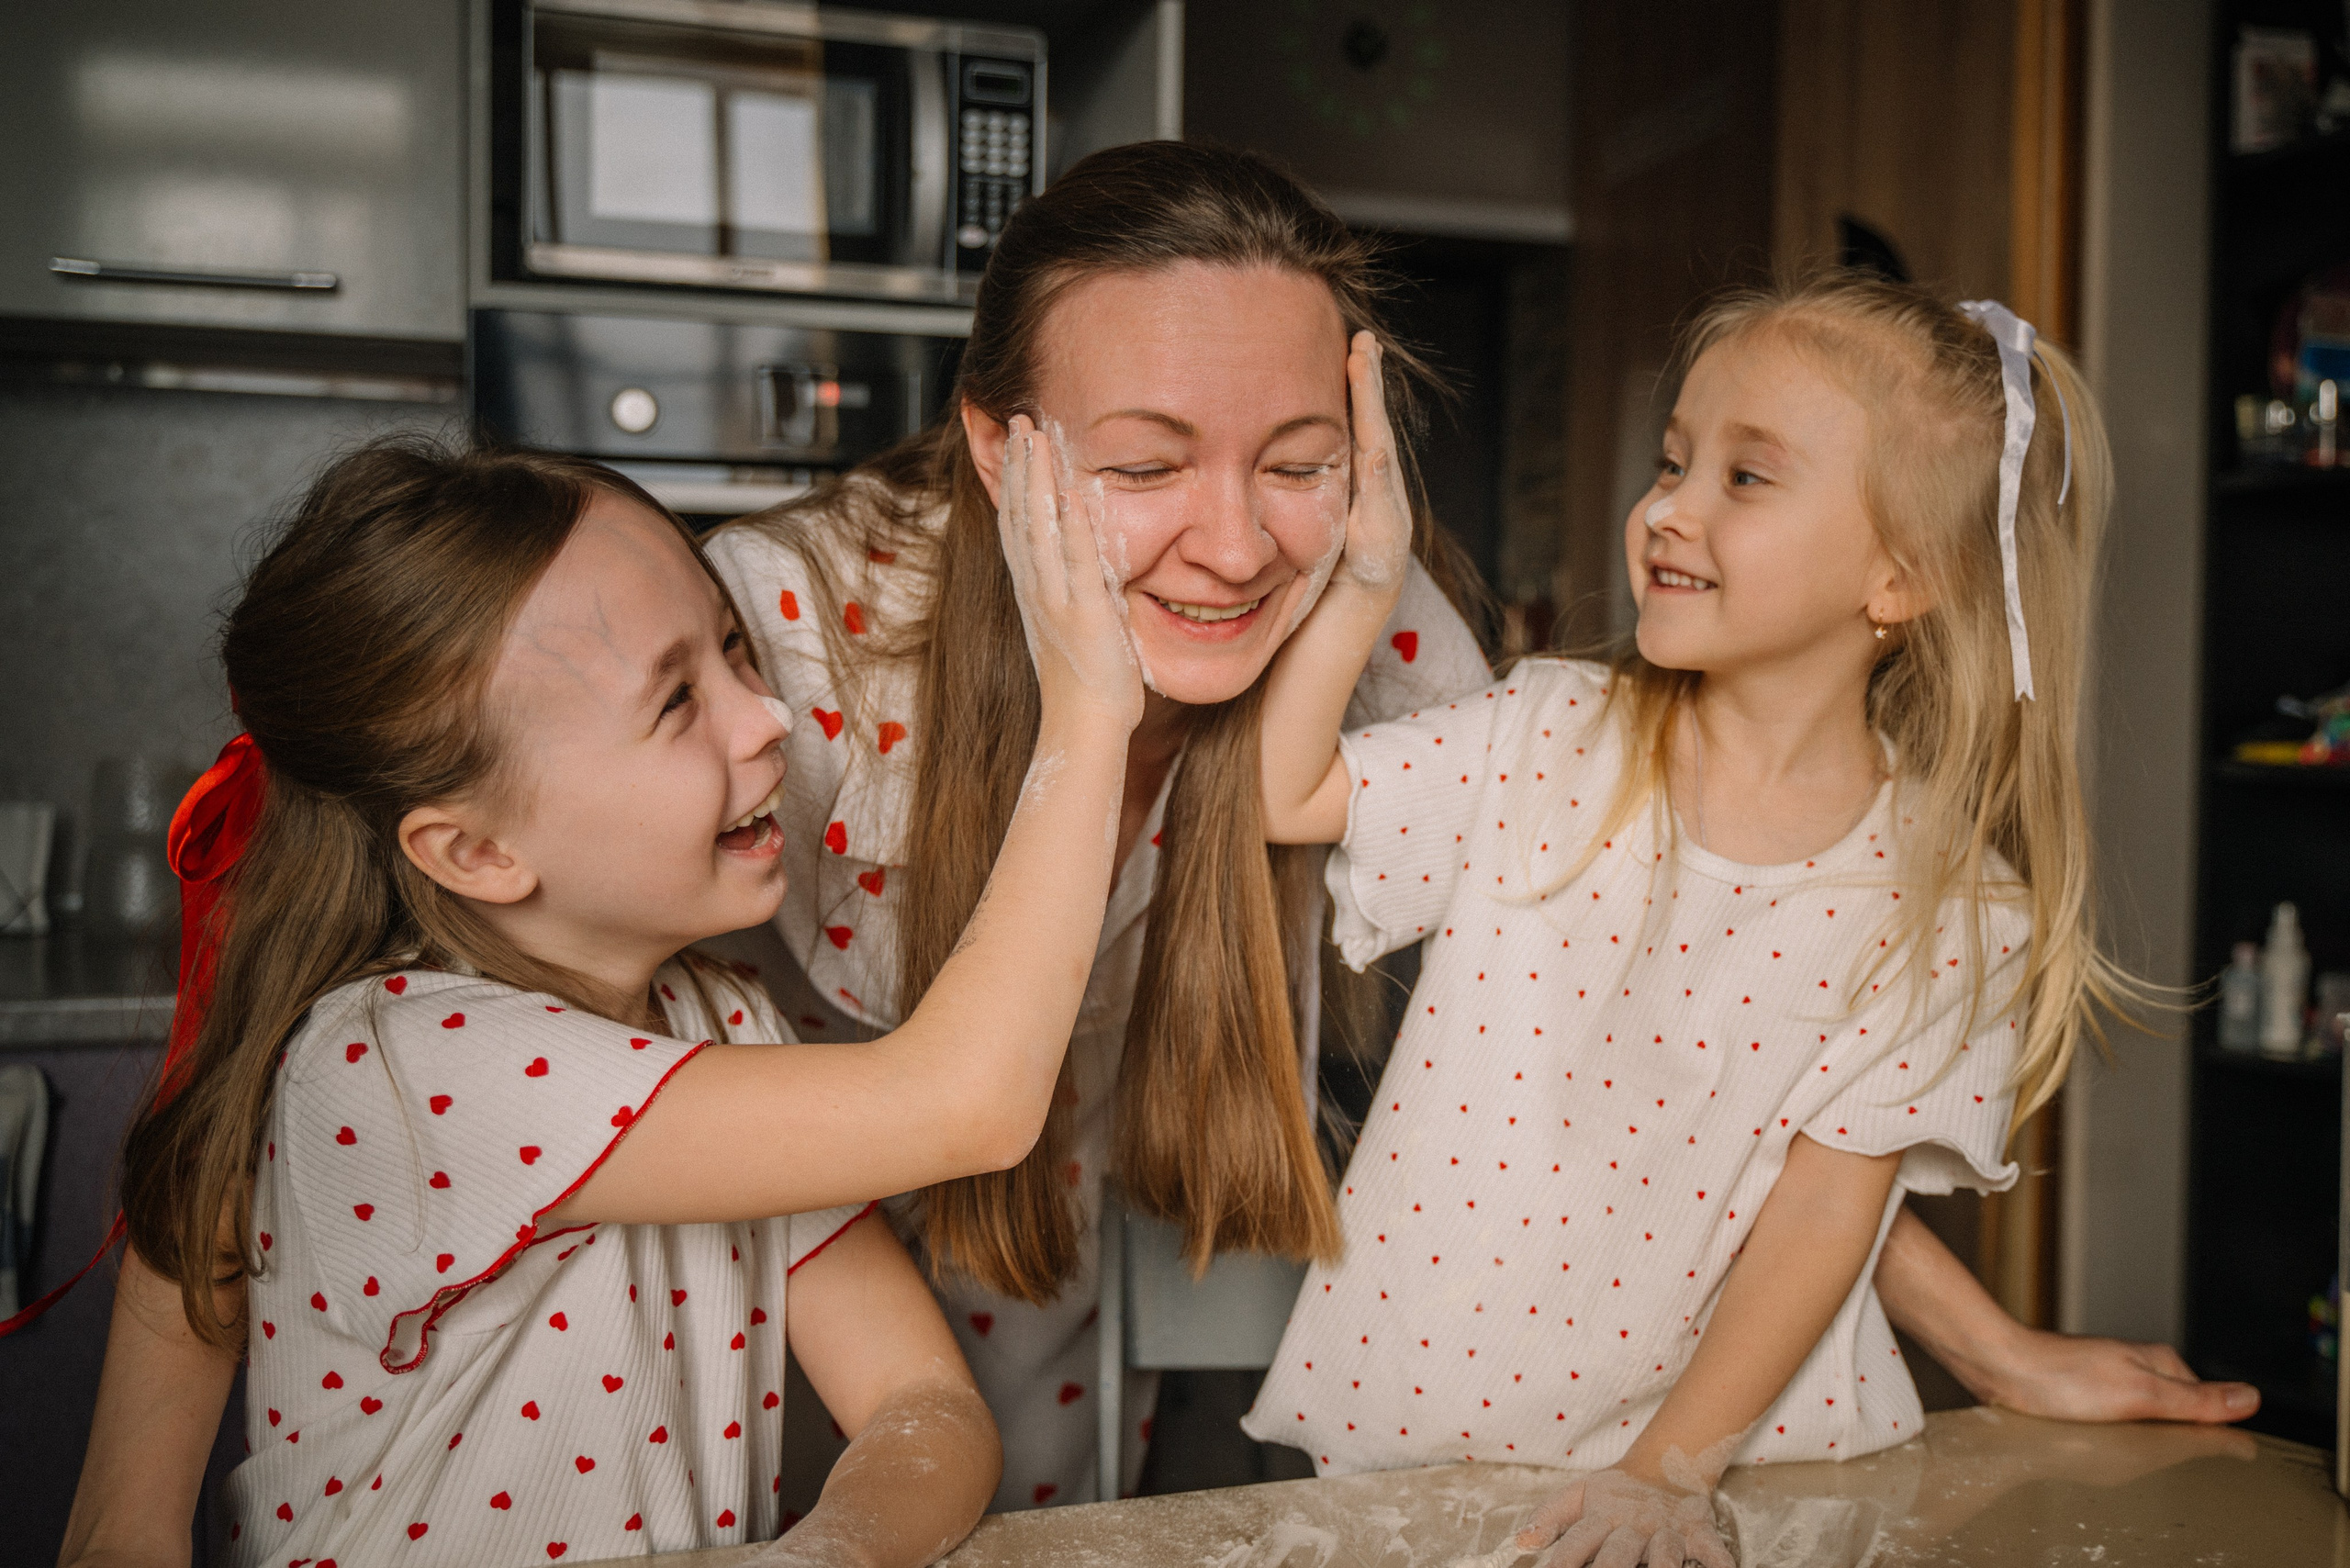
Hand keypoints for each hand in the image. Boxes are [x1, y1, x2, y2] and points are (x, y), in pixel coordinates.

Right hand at [996, 414, 1143, 729]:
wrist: (1085, 729)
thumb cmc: (1089, 690)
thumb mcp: (1079, 630)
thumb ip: (1083, 595)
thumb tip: (1094, 575)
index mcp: (1036, 593)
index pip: (1019, 525)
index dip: (1016, 482)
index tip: (1017, 445)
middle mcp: (1038, 591)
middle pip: (1021, 515)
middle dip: (1020, 465)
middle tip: (1018, 420)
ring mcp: (1056, 600)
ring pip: (1040, 527)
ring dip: (1038, 479)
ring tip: (1035, 435)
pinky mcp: (1084, 613)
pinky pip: (1077, 560)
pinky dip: (1073, 524)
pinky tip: (1071, 490)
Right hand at [1336, 330, 1414, 594]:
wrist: (1365, 587)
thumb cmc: (1372, 563)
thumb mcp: (1376, 531)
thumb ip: (1378, 493)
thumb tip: (1379, 452)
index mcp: (1380, 473)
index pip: (1372, 421)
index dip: (1366, 387)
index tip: (1361, 351)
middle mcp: (1374, 466)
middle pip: (1370, 411)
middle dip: (1367, 374)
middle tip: (1365, 337)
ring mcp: (1361, 473)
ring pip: (1359, 420)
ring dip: (1358, 385)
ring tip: (1360, 350)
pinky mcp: (1345, 481)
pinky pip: (1344, 438)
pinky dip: (1344, 411)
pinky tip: (1338, 395)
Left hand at [1515, 1468, 1734, 1567]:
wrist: (1665, 1467)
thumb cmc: (1613, 1495)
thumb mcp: (1577, 1497)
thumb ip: (1548, 1519)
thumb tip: (1518, 1543)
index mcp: (1602, 1516)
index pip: (1577, 1541)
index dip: (1563, 1560)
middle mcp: (1634, 1523)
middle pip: (1619, 1552)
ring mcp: (1669, 1528)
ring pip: (1666, 1552)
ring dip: (1662, 1566)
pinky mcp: (1700, 1531)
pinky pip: (1714, 1551)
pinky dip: (1720, 1565)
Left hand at [1971, 1327, 2258, 1424]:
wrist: (1999, 1369)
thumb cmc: (2061, 1378)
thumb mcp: (2140, 1393)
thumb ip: (2194, 1400)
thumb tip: (2250, 1398)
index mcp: (2160, 1361)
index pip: (2206, 1404)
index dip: (2203, 1431)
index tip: (2191, 1451)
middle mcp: (2137, 1366)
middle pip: (2175, 1414)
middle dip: (2167, 1436)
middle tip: (2144, 1449)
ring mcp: (2110, 1380)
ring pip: (2144, 1419)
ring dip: (2137, 1437)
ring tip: (2118, 1445)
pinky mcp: (2084, 1394)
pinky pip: (2114, 1422)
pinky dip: (2112, 1435)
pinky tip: (2098, 1442)